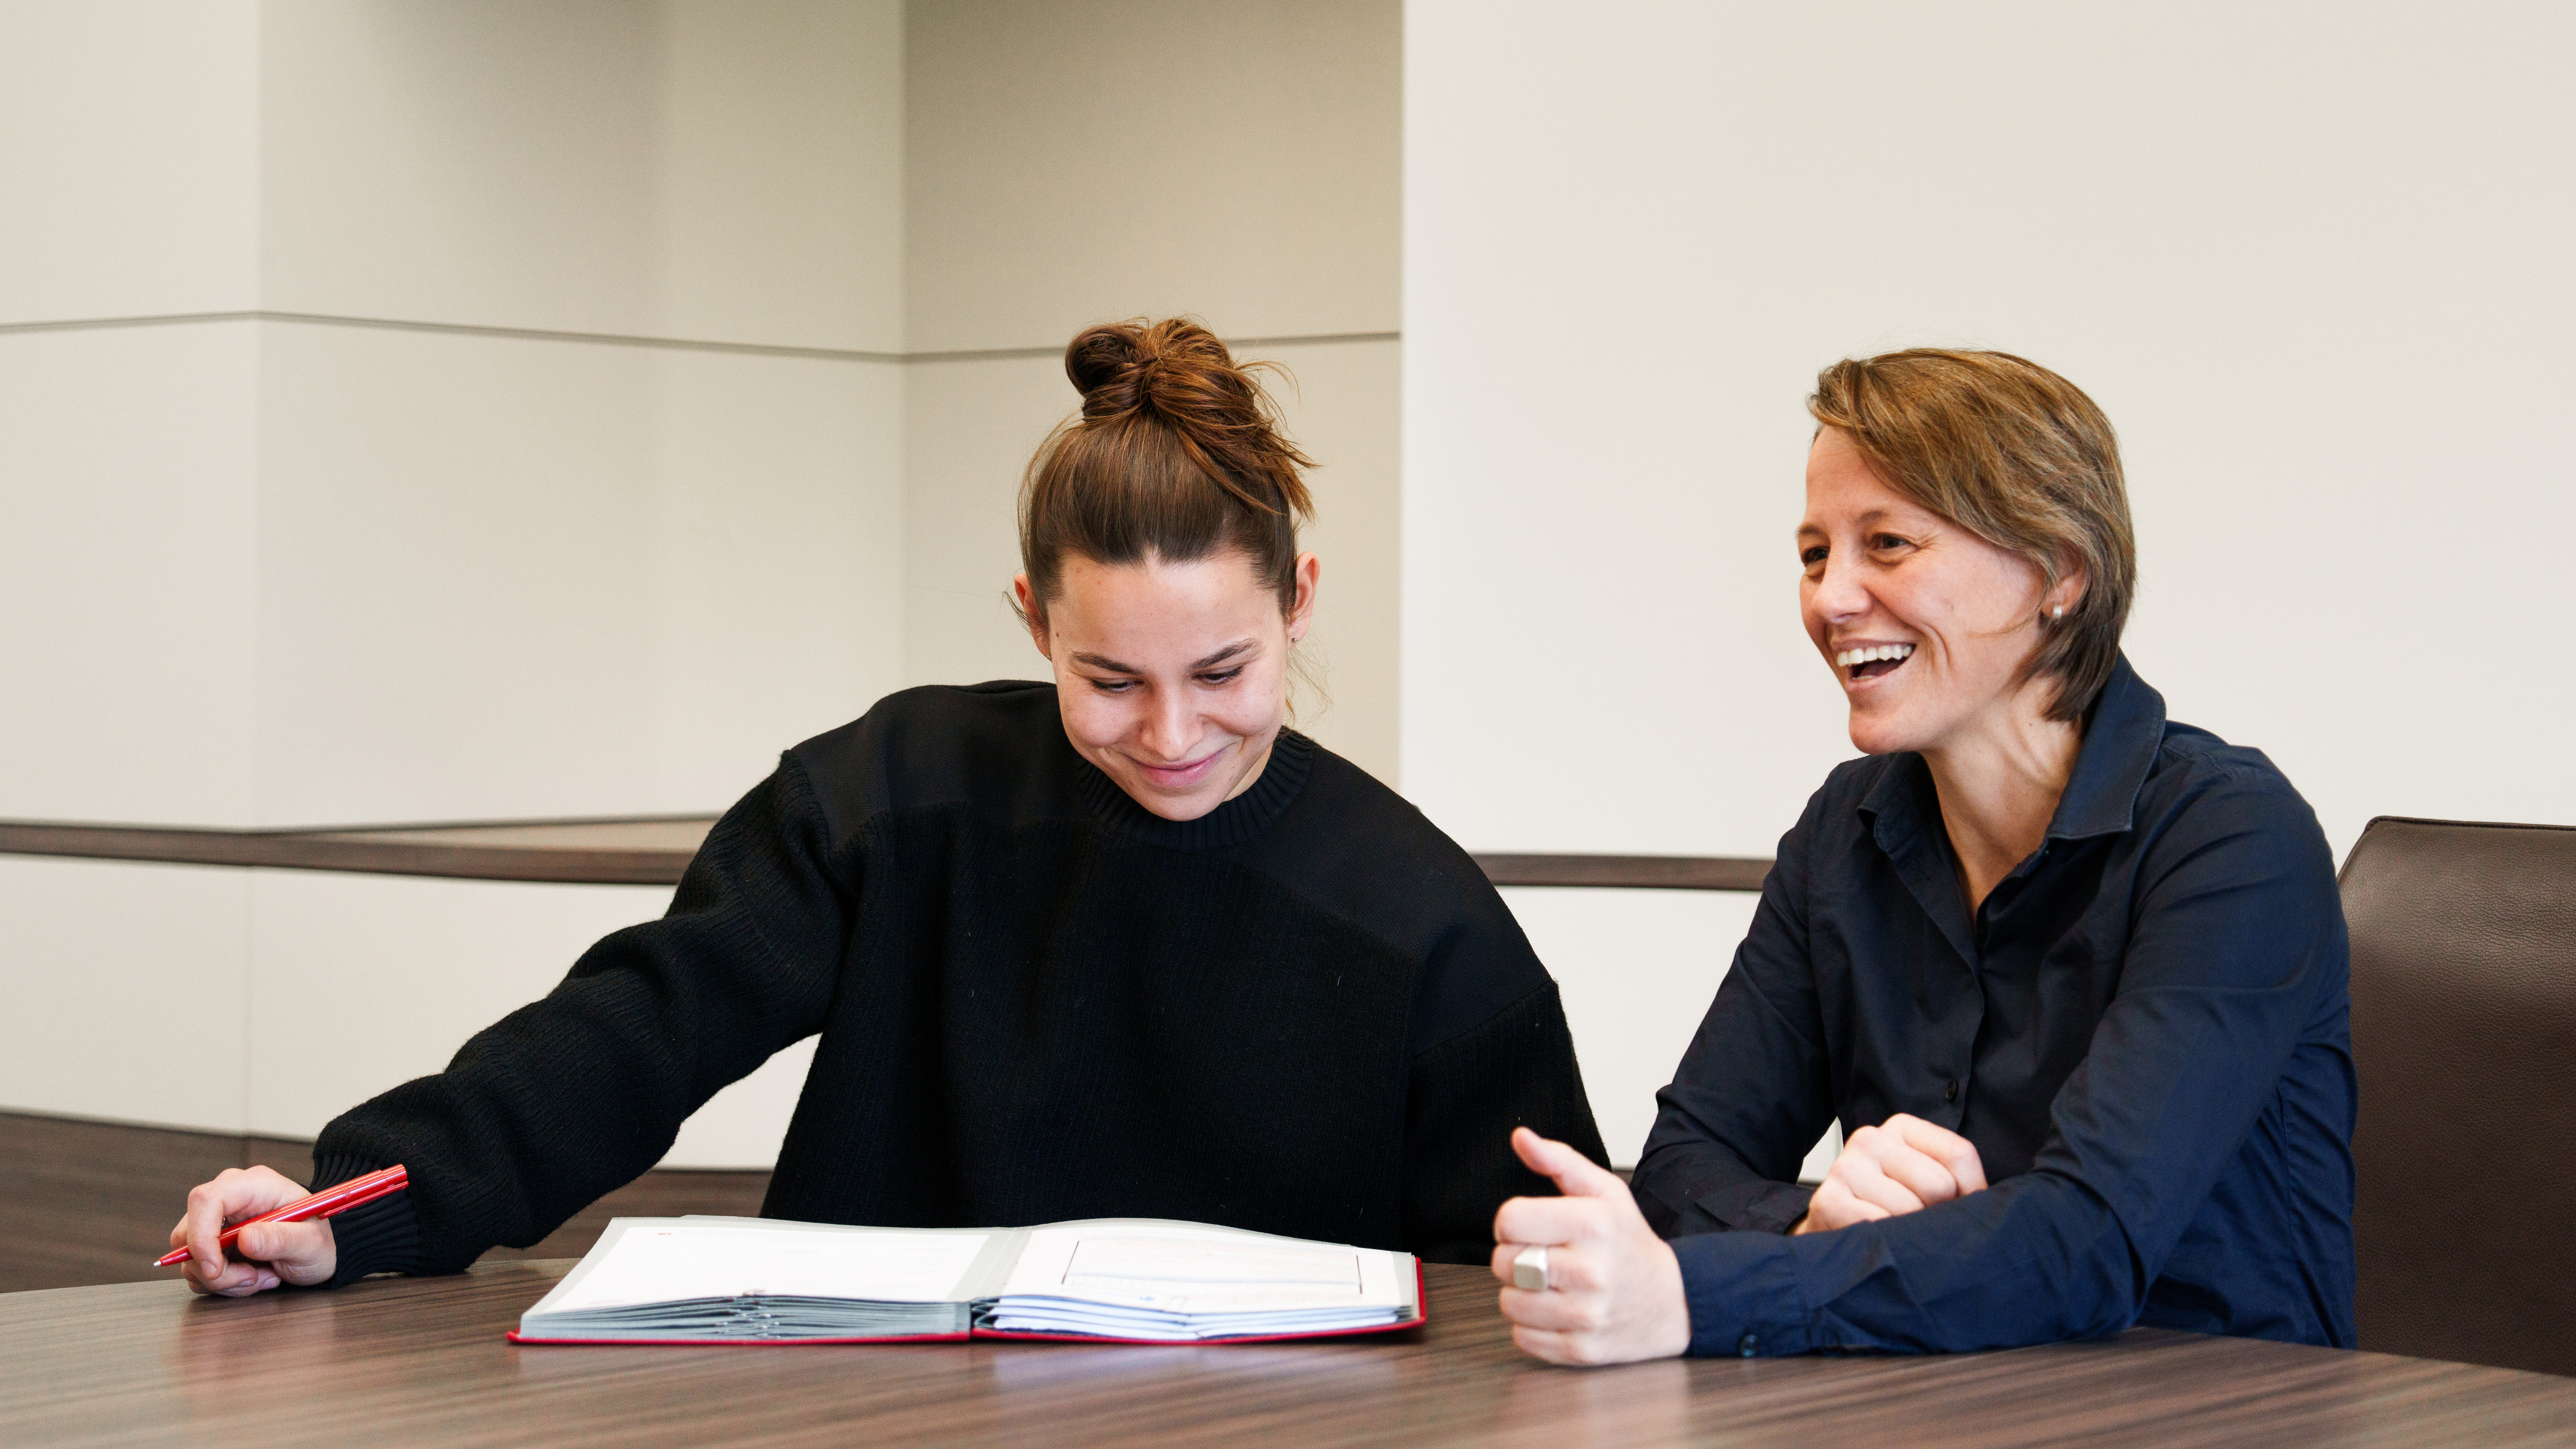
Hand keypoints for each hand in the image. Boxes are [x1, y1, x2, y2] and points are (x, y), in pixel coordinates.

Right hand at [169, 1167, 338, 1296]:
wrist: (316, 1256)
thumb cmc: (317, 1243)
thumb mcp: (310, 1244)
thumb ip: (281, 1239)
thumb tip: (244, 1238)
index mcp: (255, 1185)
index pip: (206, 1199)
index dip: (200, 1236)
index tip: (215, 1269)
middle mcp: (230, 1198)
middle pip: (188, 1233)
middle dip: (216, 1268)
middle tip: (253, 1278)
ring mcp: (217, 1221)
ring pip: (190, 1258)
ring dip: (223, 1279)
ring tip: (261, 1277)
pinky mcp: (211, 1243)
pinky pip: (197, 1270)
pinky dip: (222, 1283)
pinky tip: (252, 1277)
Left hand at [1490, 1127, 1691, 1365]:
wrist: (1675, 1301)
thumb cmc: (1630, 1243)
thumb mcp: (1605, 1191)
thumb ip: (1559, 1161)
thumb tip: (1521, 1137)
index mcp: (1593, 1224)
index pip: (1509, 1220)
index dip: (1511, 1221)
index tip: (1529, 1225)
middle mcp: (1590, 1271)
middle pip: (1504, 1262)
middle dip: (1515, 1256)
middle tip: (1543, 1256)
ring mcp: (1587, 1315)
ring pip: (1509, 1302)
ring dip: (1520, 1293)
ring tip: (1550, 1284)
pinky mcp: (1582, 1350)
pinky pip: (1523, 1337)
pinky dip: (1531, 1325)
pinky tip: (1557, 1310)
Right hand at [1794, 1113, 1987, 1234]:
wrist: (1836, 1232)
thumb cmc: (1891, 1208)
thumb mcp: (1928, 1184)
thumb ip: (1963, 1184)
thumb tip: (1992, 1205)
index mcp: (1900, 1128)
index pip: (1960, 1155)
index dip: (1970, 1193)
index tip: (1954, 1207)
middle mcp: (1870, 1138)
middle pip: (1939, 1184)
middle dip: (1936, 1215)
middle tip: (1918, 1224)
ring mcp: (1845, 1167)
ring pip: (1910, 1209)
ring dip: (1910, 1233)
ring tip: (1896, 1234)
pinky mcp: (1828, 1201)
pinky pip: (1879, 1225)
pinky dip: (1885, 1243)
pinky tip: (1877, 1240)